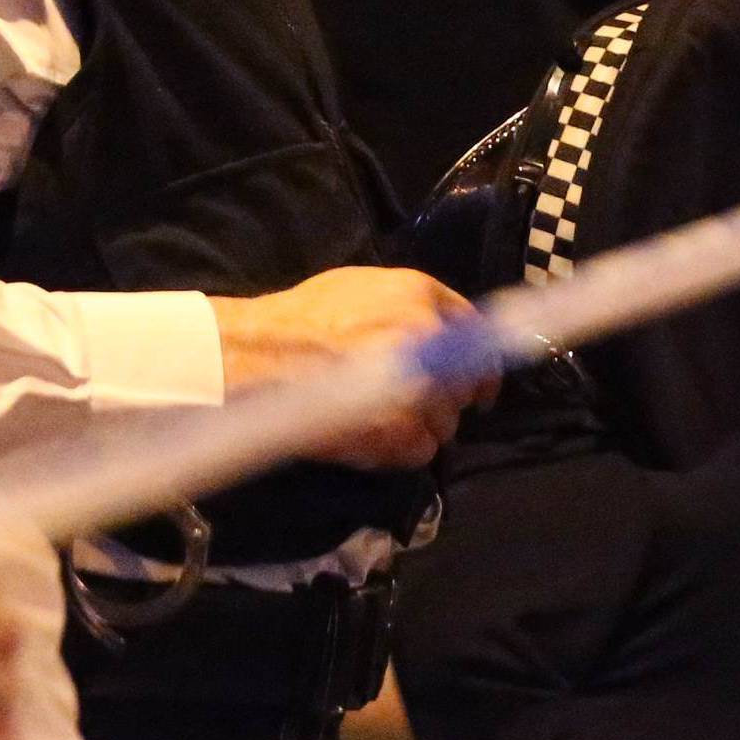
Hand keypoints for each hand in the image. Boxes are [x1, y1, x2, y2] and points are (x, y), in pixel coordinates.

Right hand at [209, 266, 500, 467]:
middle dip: (447, 398)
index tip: (481, 387)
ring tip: (382, 421)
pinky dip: (402, 451)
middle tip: (416, 407)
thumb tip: (439, 334)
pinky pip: (422, 450)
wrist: (258, 358)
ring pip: (447, 421)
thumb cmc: (298, 319)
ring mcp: (419, 385)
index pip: (473, 328)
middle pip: (465, 380)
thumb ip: (407, 306)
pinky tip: (373, 439)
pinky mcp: (402, 429)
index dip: (480, 362)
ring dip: (423, 427)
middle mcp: (430, 336)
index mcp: (418, 294)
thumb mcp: (359, 288)